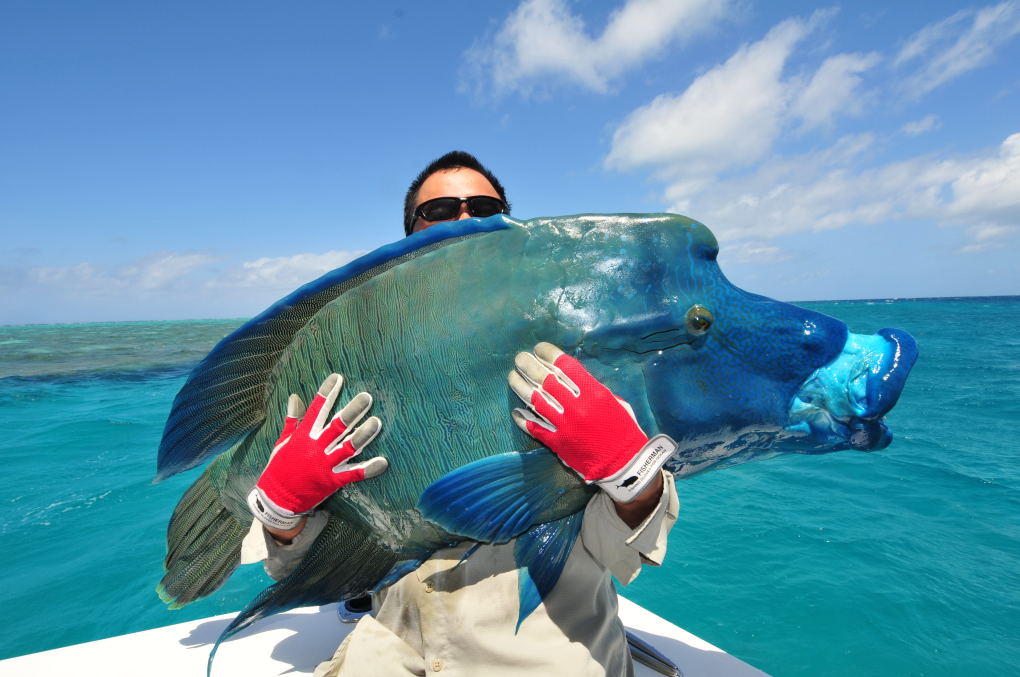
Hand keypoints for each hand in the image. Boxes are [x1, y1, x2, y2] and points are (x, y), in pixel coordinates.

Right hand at [247, 374, 386, 529]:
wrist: (276, 499)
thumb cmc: (279, 467)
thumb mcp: (283, 441)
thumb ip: (292, 419)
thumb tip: (294, 396)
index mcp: (303, 436)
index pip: (316, 410)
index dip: (326, 393)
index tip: (338, 377)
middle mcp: (315, 448)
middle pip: (337, 426)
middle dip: (352, 411)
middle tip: (367, 397)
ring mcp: (325, 465)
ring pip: (348, 448)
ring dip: (363, 435)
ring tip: (377, 422)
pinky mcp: (332, 482)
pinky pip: (353, 475)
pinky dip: (368, 469)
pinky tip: (383, 462)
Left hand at [508, 342, 674, 502]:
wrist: (625, 463)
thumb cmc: (624, 429)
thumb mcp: (614, 402)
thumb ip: (592, 389)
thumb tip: (569, 379)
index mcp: (595, 393)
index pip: (565, 366)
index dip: (548, 354)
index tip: (538, 348)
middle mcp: (578, 407)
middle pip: (546, 380)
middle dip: (529, 366)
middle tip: (519, 358)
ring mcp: (565, 426)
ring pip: (535, 401)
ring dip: (521, 387)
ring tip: (512, 376)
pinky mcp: (558, 443)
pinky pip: (535, 427)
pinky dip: (523, 418)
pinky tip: (516, 410)